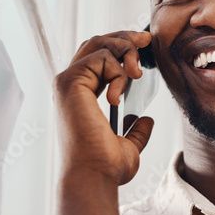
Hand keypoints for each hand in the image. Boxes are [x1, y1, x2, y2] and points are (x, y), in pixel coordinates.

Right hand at [54, 30, 154, 185]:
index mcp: (80, 97)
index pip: (97, 58)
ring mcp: (67, 83)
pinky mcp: (69, 82)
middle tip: (146, 40)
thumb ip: (136, 131)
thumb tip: (145, 120)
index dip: (120, 46)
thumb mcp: (128, 146)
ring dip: (125, 51)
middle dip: (124, 38)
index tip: (144, 46)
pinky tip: (118, 96)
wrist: (95, 176)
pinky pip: (100, 58)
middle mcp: (70, 86)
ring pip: (99, 44)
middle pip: (95, 43)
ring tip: (137, 74)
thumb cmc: (105, 168)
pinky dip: (117, 71)